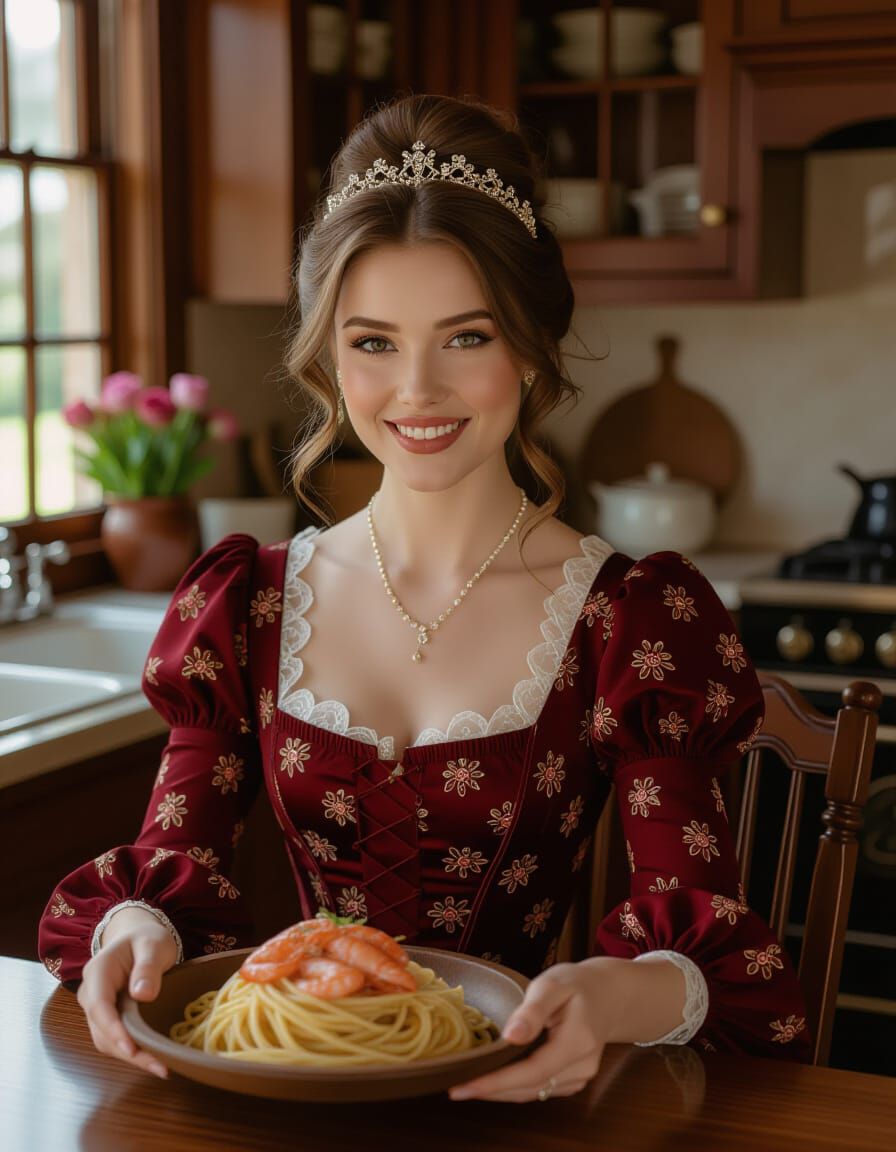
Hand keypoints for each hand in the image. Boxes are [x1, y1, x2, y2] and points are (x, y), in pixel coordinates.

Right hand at [76, 907, 178, 1078]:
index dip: (113, 1030)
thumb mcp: (153, 944)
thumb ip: (148, 966)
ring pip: (107, 1041)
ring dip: (132, 1057)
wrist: (137, 938)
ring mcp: (97, 1009)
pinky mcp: (108, 1019)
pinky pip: (116, 1040)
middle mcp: (91, 994)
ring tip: (162, 1067)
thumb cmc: (146, 939)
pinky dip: (134, 1052)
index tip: (131, 1048)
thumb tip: (143, 994)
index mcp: (98, 972)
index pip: (99, 1006)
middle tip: (160, 1066)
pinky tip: (155, 1059)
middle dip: (129, 1052)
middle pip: (102, 1031)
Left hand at [449, 959, 619, 1102]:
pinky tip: (495, 1077)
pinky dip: (515, 1085)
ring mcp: (579, 1077)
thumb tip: (510, 1036)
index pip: (531, 1071)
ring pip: (533, 1093)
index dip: (495, 1083)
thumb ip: (532, 1010)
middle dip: (491, 1090)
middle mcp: (581, 1067)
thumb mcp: (552, 984)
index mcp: (577, 1041)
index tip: (464, 1086)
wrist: (608, 994)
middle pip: (529, 1088)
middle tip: (455, 1087)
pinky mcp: (574, 1080)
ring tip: (468, 1083)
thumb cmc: (577, 984)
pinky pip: (540, 1088)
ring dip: (501, 1091)